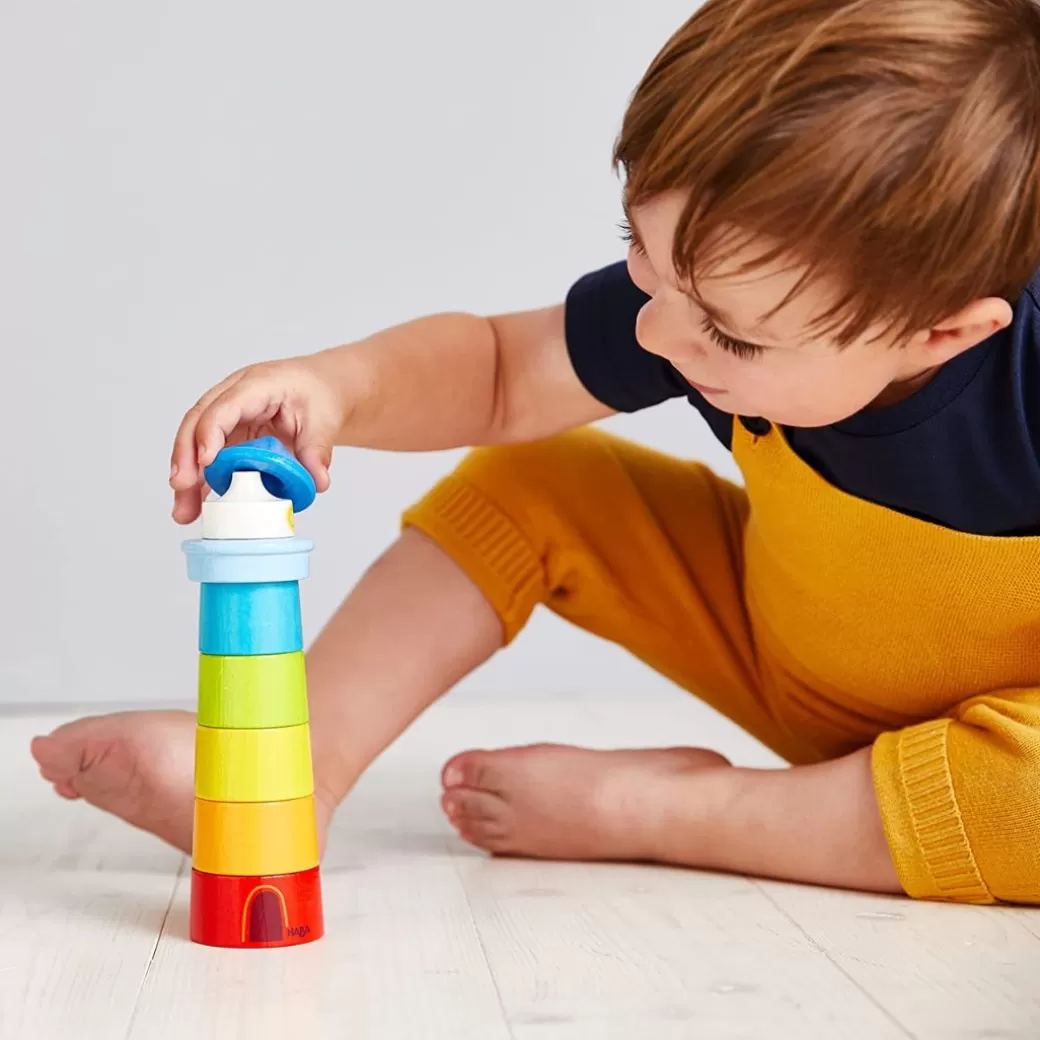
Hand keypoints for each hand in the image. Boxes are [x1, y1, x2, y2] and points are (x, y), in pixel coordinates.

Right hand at [169, 354, 349, 522]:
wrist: (321, 388)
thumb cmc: (317, 393)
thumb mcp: (325, 418)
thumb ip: (318, 450)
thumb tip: (316, 482)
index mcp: (257, 385)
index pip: (224, 406)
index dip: (211, 432)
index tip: (206, 461)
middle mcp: (234, 398)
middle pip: (198, 424)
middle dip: (186, 457)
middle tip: (181, 487)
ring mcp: (229, 418)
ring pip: (197, 444)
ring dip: (189, 478)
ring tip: (184, 511)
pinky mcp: (231, 436)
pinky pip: (211, 460)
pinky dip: (204, 483)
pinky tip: (198, 506)